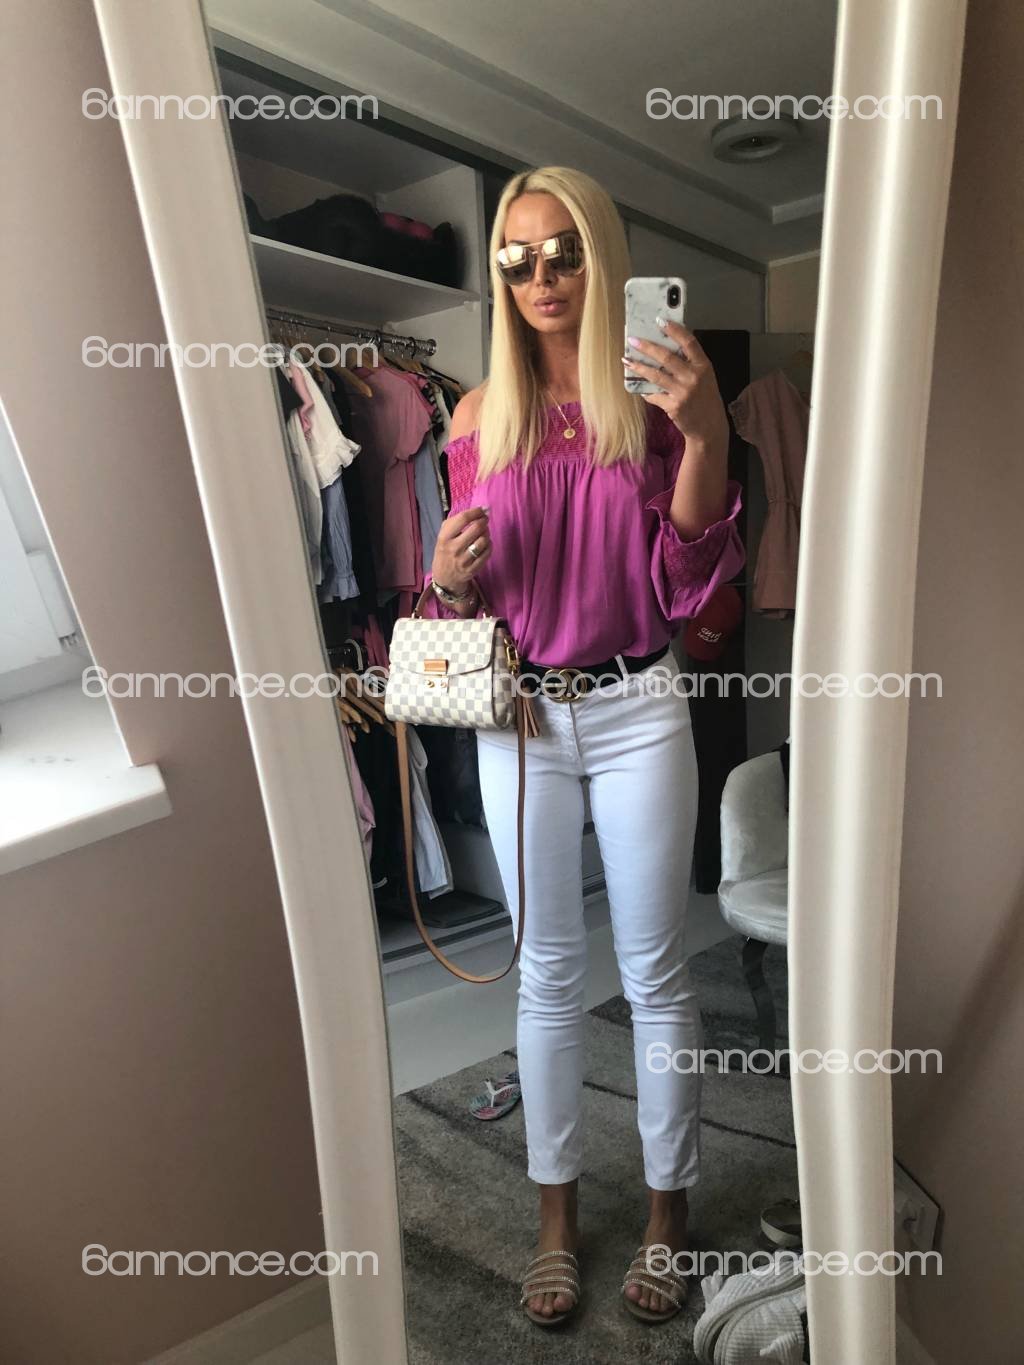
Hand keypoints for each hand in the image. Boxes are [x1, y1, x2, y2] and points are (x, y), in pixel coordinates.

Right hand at [431, 506, 491, 592]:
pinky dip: (489, 545)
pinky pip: (487, 553)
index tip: (482, 509)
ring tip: (484, 532)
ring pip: (483, 540)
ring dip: (487, 533)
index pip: (463, 518)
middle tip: (485, 520)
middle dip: (484, 521)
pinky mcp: (473, 569)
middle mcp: (454, 548)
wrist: (444, 577)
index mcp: (444, 537)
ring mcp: (464, 560)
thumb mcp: (443, 535)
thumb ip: (457, 521)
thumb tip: (481, 509)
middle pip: (476, 528)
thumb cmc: (445, 550)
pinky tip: (485, 543)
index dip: (476, 511)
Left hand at [623, 320, 728, 450]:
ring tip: (626, 360)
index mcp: (703, 366)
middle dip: (647, 347)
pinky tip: (637, 386)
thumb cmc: (705, 398)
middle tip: (632, 340)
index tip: (660, 320)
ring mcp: (683, 392)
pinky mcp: (673, 406)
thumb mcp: (705, 377)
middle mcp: (694, 377)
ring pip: (656, 375)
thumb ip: (691, 363)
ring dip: (639, 367)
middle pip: (666, 357)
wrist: (709, 427)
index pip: (689, 342)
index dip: (674, 330)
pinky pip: (654, 395)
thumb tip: (667, 347)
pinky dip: (644, 390)